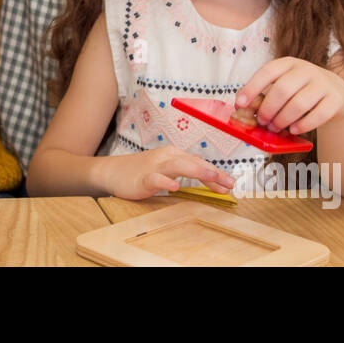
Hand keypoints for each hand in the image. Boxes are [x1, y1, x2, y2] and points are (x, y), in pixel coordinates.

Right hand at [102, 145, 234, 200]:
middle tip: (229, 182)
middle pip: (192, 162)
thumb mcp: (166, 167)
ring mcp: (154, 167)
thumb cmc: (141, 171)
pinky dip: (166, 182)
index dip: (216, 174)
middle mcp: (166, 157)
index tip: (231, 184)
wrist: (112, 172)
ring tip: (211, 176)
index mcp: (174, 155)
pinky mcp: (142, 178)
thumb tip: (206, 166)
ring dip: (196, 169)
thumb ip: (185, 167)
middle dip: (212, 171)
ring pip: (177, 165)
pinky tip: (175, 187)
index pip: (199, 163)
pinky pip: (155, 178)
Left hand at [236, 57, 343, 135]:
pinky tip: (294, 129)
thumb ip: (264, 93)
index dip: (252, 88)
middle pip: (282, 89)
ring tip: (275, 127)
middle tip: (262, 121)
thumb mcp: (283, 84)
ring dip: (283, 119)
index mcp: (288, 63)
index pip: (268, 72)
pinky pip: (319, 115)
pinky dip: (303, 125)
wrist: (336, 92)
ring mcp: (323, 84)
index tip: (240, 104)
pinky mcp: (335, 100)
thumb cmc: (300, 91)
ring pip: (299, 104)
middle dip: (268, 109)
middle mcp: (306, 70)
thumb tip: (242, 107)